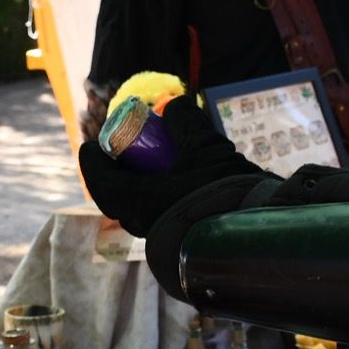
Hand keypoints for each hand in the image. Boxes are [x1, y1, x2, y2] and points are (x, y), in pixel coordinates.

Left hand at [79, 97, 265, 235]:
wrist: (256, 233)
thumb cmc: (224, 189)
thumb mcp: (206, 146)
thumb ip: (185, 121)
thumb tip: (175, 106)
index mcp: (139, 201)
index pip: (101, 181)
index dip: (93, 161)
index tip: (92, 146)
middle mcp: (144, 224)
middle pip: (118, 195)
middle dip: (120, 172)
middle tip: (127, 150)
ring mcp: (162, 237)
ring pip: (138, 207)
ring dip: (141, 185)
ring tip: (156, 165)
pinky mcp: (180, 243)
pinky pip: (158, 216)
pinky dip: (158, 197)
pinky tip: (177, 184)